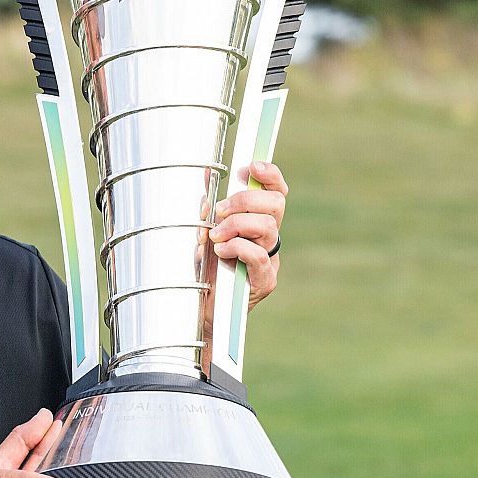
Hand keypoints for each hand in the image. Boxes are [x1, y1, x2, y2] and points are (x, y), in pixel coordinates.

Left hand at [210, 160, 286, 308]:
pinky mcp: (264, 281)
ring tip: (215, 235)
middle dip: (245, 200)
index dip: (270, 176)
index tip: (250, 167)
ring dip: (236, 224)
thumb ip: (208, 208)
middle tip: (219, 211)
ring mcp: (270, 260)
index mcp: (259, 224)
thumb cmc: (204, 271)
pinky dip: (236, 247)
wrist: (200, 311)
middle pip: (276, 205)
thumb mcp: (203, 232)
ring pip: (267, 226)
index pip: (277, 193)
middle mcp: (269, 240)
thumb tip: (206, 175)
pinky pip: (258, 255)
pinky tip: (220, 251)